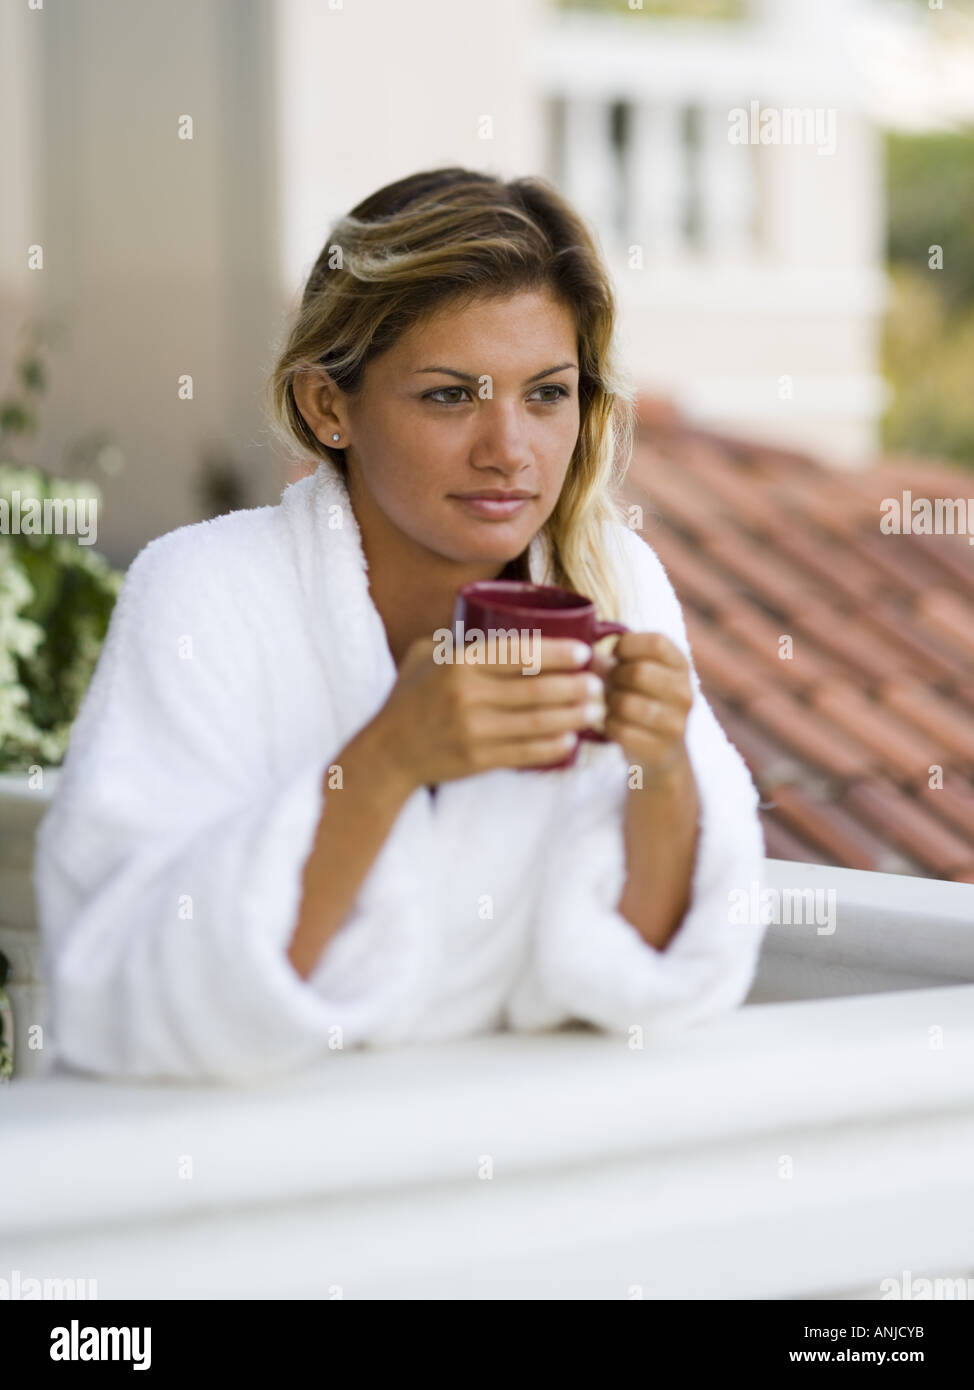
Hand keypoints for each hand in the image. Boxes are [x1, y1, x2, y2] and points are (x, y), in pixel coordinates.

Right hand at [366, 634, 604, 791]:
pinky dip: (553, 747)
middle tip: (600, 683)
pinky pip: (526, 753)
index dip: (558, 654)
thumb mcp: (425, 655)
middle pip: (536, 689)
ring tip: (596, 710)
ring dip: (574, 716)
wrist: (387, 753)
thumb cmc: (410, 698)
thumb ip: (458, 639)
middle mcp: (466, 695)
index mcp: (458, 663)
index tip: (584, 653)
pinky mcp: (477, 760)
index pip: (518, 653)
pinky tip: (572, 741)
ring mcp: (472, 731)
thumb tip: (498, 618)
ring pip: (537, 723)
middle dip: (576, 686)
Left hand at [591, 631, 693, 780]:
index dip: (627, 645)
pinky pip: (621, 730)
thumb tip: (591, 657)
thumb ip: (620, 658)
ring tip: (609, 703)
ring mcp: (675, 723)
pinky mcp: (660, 749)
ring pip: (627, 703)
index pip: (657, 643)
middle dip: (613, 676)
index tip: (614, 654)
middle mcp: (684, 693)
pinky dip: (608, 725)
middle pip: (639, 672)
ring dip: (609, 702)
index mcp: (681, 666)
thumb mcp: (642, 673)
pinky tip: (610, 723)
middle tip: (607, 683)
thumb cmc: (643, 701)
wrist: (664, 752)